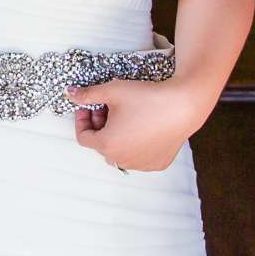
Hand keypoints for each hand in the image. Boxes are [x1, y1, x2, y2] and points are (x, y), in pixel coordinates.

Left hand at [68, 78, 203, 172]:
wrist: (184, 104)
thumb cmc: (147, 98)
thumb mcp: (112, 90)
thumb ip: (88, 94)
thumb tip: (70, 94)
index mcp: (107, 145)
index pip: (84, 137)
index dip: (82, 119)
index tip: (89, 106)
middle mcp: (122, 160)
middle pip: (102, 144)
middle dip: (101, 125)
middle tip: (109, 106)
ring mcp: (141, 164)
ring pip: (120, 151)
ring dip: (118, 135)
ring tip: (127, 115)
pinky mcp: (157, 163)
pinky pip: (140, 156)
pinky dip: (136, 144)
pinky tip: (144, 125)